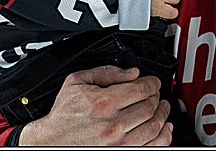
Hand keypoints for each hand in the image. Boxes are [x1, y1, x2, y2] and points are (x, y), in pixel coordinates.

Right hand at [19, 66, 170, 145]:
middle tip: (156, 93)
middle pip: (150, 106)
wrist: (51, 142)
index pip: (142, 89)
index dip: (152, 82)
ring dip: (162, 114)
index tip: (153, 81)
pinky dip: (163, 136)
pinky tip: (164, 128)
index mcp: (103, 102)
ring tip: (162, 107)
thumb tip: (131, 73)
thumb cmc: (64, 115)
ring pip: (154, 126)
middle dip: (157, 96)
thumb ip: (106, 72)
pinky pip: (152, 146)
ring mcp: (118, 143)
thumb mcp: (77, 82)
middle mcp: (113, 124)